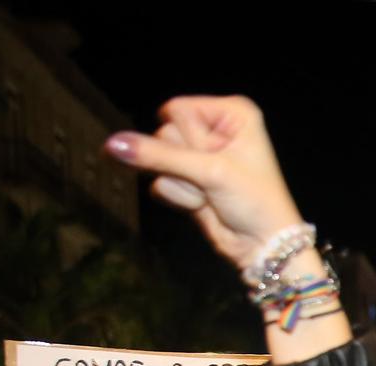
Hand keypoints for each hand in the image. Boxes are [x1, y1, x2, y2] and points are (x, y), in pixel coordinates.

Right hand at [104, 97, 303, 269]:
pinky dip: (180, 197)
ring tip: (212, 194)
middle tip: (215, 180)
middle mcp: (214, 128)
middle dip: (186, 163)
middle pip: (165, 133)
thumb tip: (111, 144)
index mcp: (231, 113)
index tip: (220, 158)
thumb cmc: (254, 201)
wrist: (264, 246)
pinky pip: (159, 181)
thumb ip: (158, 156)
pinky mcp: (186, 178)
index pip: (176, 109)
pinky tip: (205, 204)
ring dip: (184, 183)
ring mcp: (197, 155)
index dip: (190, 139)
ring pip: (157, 159)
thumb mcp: (211, 172)